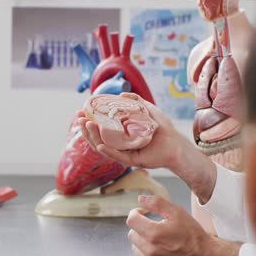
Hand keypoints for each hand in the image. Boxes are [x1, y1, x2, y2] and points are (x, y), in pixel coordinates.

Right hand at [77, 93, 216, 198]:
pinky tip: (100, 144)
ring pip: (104, 147)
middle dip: (86, 128)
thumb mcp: (148, 109)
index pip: (100, 128)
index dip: (89, 121)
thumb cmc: (162, 128)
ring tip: (87, 126)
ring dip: (93, 137)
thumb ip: (136, 101)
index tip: (81, 111)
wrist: (176, 143)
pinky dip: (108, 151)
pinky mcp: (132, 161)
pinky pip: (117, 156)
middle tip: (79, 118)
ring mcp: (124, 153)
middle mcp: (119, 144)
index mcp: (120, 134)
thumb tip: (120, 95)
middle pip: (97, 138)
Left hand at [126, 195, 239, 255]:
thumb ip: (156, 203)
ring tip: (155, 235)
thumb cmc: (191, 233)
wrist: (202, 253)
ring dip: (141, 237)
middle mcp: (150, 248)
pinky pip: (140, 254)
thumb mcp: (176, 212)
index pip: (131, 220)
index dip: (135, 212)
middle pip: (131, 232)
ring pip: (135, 244)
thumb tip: (141, 199)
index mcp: (154, 233)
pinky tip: (156, 244)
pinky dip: (144, 248)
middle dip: (139, 225)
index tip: (142, 212)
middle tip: (151, 223)